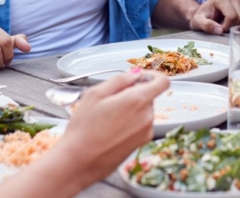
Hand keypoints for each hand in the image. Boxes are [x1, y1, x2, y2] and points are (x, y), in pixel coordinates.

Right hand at [52, 71, 170, 189]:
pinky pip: (139, 126)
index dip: (152, 76)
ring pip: (143, 111)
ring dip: (129, 110)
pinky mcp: (140, 145)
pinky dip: (129, 124)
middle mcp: (147, 117)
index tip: (139, 78)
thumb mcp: (95, 94)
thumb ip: (119, 79)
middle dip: (133, 94)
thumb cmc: (83, 129)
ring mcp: (145, 132)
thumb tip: (135, 75)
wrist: (77, 163)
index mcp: (138, 100)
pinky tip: (110, 131)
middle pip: (148, 96)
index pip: (162, 82)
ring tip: (106, 119)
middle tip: (110, 102)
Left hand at [189, 0, 239, 34]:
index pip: (232, 16)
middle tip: (224, 29)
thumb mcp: (198, 22)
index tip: (219, 29)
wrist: (203, 14)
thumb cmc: (200, 18)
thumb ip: (206, 25)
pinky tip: (234, 26)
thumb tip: (219, 30)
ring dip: (239, 27)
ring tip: (228, 26)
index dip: (227, 26)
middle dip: (234, 27)